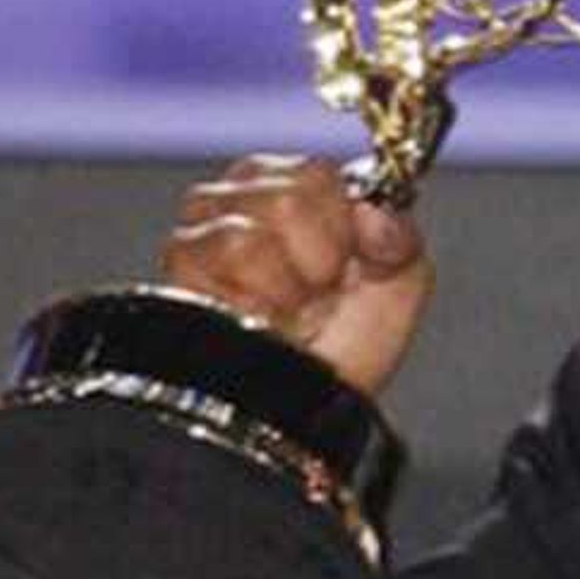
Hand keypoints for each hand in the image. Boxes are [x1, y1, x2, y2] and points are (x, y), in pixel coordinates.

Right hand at [157, 154, 436, 400]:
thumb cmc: (343, 345)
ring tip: (284, 308)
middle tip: (312, 293)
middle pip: (290, 197)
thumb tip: (375, 213)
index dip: (346, 227)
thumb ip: (399, 234)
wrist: (307, 406)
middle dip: (319, 260)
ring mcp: (202, 226)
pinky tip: (256, 316)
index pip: (319, 172)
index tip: (346, 266)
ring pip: (258, 229)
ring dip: (287, 286)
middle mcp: (241, 197)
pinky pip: (230, 256)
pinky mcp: (180, 263)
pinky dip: (257, 299)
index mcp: (293, 186)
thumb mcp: (398, 283)